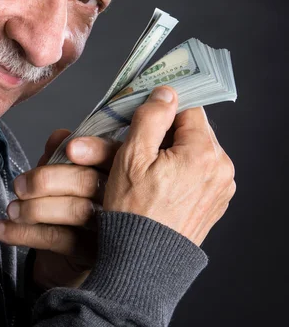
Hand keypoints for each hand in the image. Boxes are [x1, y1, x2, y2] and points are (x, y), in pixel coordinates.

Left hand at [0, 129, 120, 288]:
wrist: (68, 254)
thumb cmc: (67, 200)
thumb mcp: (61, 173)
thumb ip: (60, 153)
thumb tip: (59, 137)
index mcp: (115, 169)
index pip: (111, 153)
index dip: (93, 149)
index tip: (70, 149)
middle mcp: (119, 197)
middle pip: (88, 181)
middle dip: (47, 180)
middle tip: (19, 186)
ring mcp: (109, 228)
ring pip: (76, 211)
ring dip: (35, 208)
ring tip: (12, 209)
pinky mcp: (93, 254)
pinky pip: (59, 240)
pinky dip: (25, 233)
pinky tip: (2, 229)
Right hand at [103, 86, 235, 245]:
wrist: (142, 262)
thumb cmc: (133, 211)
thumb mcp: (132, 156)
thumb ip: (151, 117)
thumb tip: (166, 93)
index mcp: (204, 153)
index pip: (188, 108)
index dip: (162, 108)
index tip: (144, 113)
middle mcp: (221, 169)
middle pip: (192, 130)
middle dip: (164, 131)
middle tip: (137, 144)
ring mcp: (221, 188)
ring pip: (194, 150)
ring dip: (171, 150)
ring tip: (145, 166)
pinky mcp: (215, 202)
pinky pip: (198, 172)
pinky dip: (179, 169)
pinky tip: (157, 182)